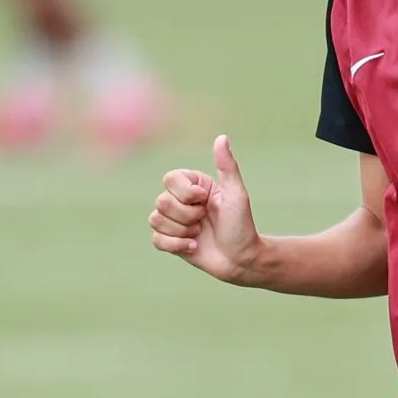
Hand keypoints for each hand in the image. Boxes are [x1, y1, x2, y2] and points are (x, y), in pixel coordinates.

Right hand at [148, 135, 262, 283]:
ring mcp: (174, 221)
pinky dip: (176, 245)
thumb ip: (227, 166)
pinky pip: (156, 239)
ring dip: (182, 232)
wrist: (241, 260)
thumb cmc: (242, 225)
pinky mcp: (170, 241)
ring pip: (156, 220)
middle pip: (161, 201)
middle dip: (187, 216)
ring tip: (200, 235)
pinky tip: (194, 247)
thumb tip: (222, 137)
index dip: (186, 193)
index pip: (169, 179)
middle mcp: (180, 201)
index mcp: (194, 185)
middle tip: (204, 221)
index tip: (205, 201)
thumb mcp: (236, 194)